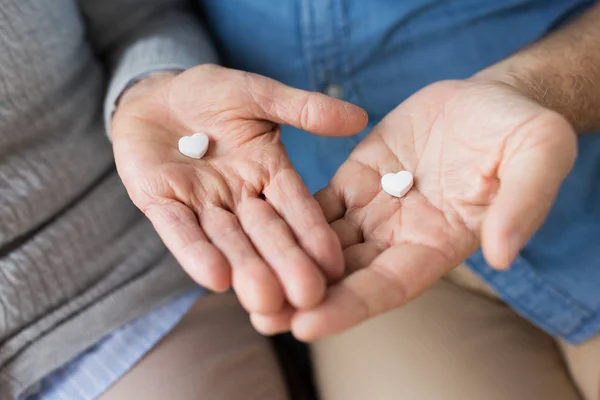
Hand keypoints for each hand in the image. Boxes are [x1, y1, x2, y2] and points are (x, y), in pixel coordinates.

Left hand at [111, 65, 367, 314]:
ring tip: (265, 300)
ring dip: (245, 269)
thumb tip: (361, 118)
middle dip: (285, 264)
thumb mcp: (259, 94)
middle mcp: (239, 197)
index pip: (296, 207)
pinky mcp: (161, 204)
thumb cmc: (209, 93)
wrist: (154, 95)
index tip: (336, 265)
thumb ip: (304, 109)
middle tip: (307, 297)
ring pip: (227, 241)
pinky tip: (215, 278)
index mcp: (269, 173)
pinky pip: (179, 231)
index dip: (314, 234)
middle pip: (265, 234)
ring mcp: (200, 204)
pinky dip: (195, 253)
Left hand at [253, 79, 576, 339]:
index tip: (307, 325)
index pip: (390, 286)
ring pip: (322, 243)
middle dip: (303, 296)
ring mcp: (375, 209)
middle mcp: (401, 236)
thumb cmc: (520, 130)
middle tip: (258, 315)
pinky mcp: (355, 179)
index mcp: (441, 242)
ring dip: (284, 261)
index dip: (350, 306)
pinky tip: (251, 224)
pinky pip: (315, 201)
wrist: (489, 100)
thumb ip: (522, 204)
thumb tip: (504, 254)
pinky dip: (285, 216)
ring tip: (240, 279)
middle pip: (347, 275)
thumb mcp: (538, 156)